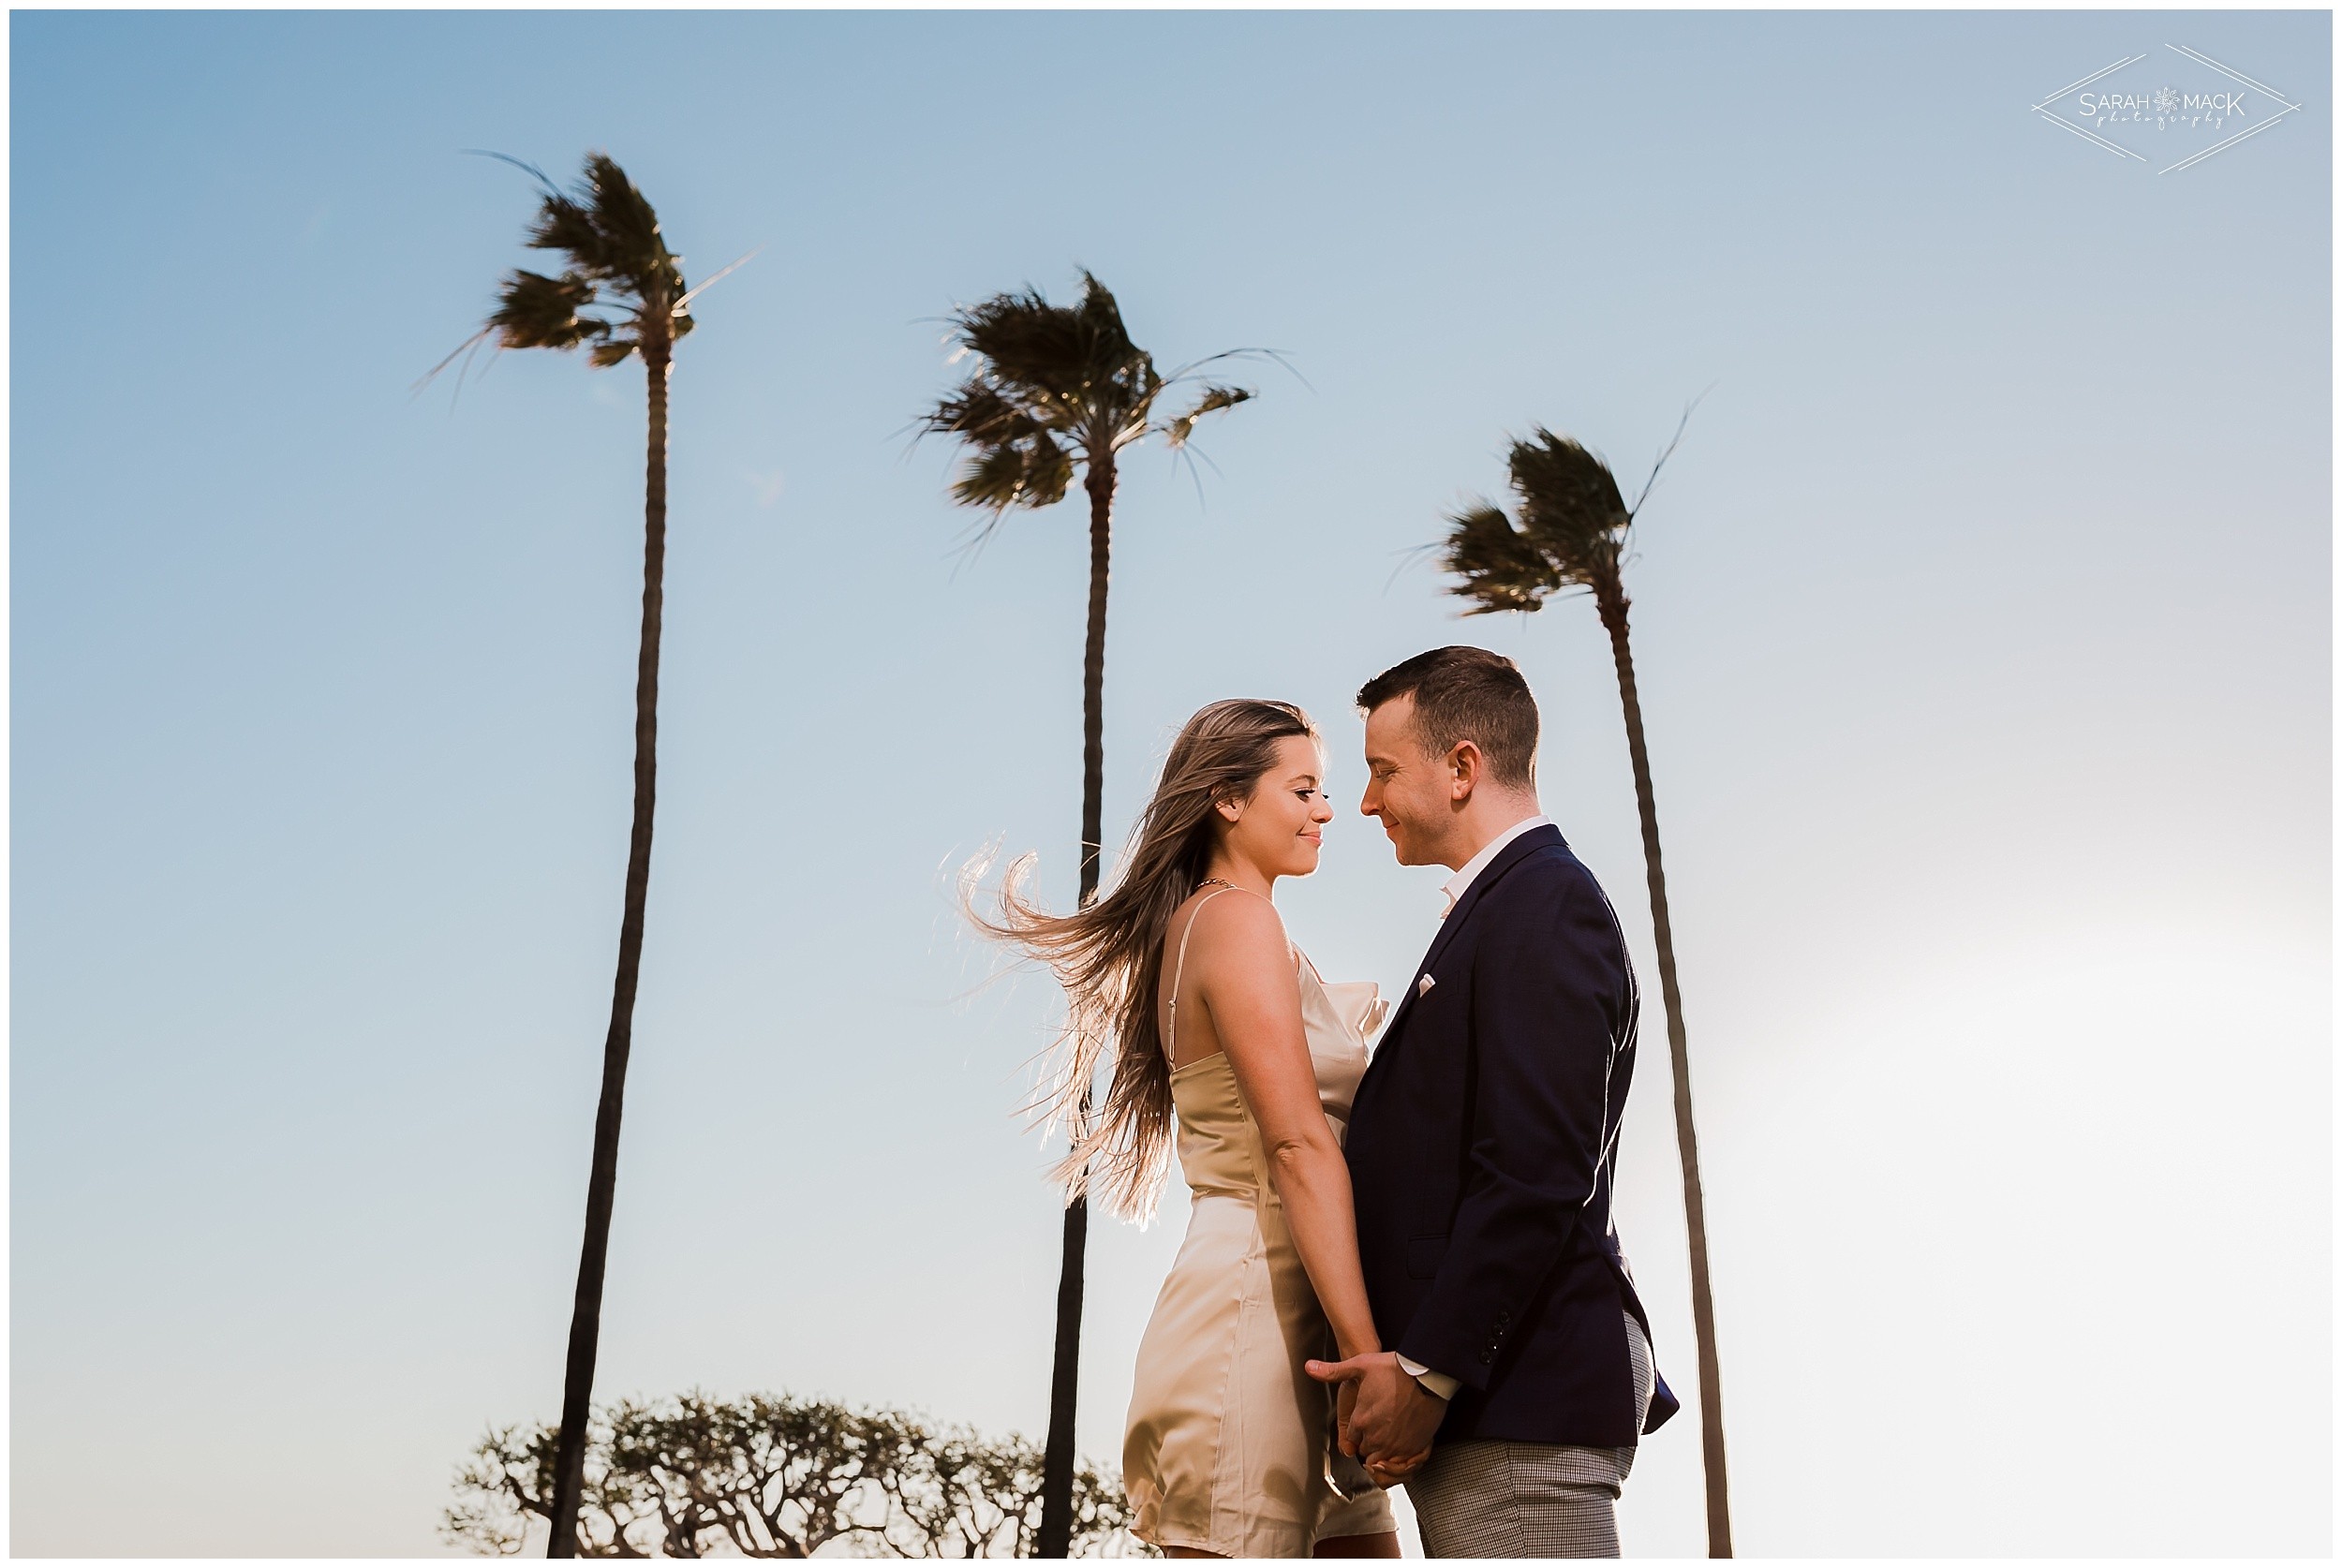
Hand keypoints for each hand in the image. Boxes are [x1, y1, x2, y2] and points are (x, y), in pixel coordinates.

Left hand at [1306, 1351, 1446, 1478]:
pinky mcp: (1412, 1449)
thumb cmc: (1393, 1369)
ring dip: (1384, 1453)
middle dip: (1370, 1443)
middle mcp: (1374, 1436)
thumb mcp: (1360, 1366)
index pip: (1352, 1439)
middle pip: (1366, 1451)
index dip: (1359, 1432)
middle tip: (1380, 1429)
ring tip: (1391, 1438)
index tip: (1367, 1423)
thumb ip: (1332, 1371)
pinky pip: (1399, 1466)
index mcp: (1359, 1420)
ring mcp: (1393, 1445)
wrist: (1425, 1374)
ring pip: (1381, 1461)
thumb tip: (1309, 1367)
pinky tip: (1402, 1446)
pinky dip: (1399, 1460)